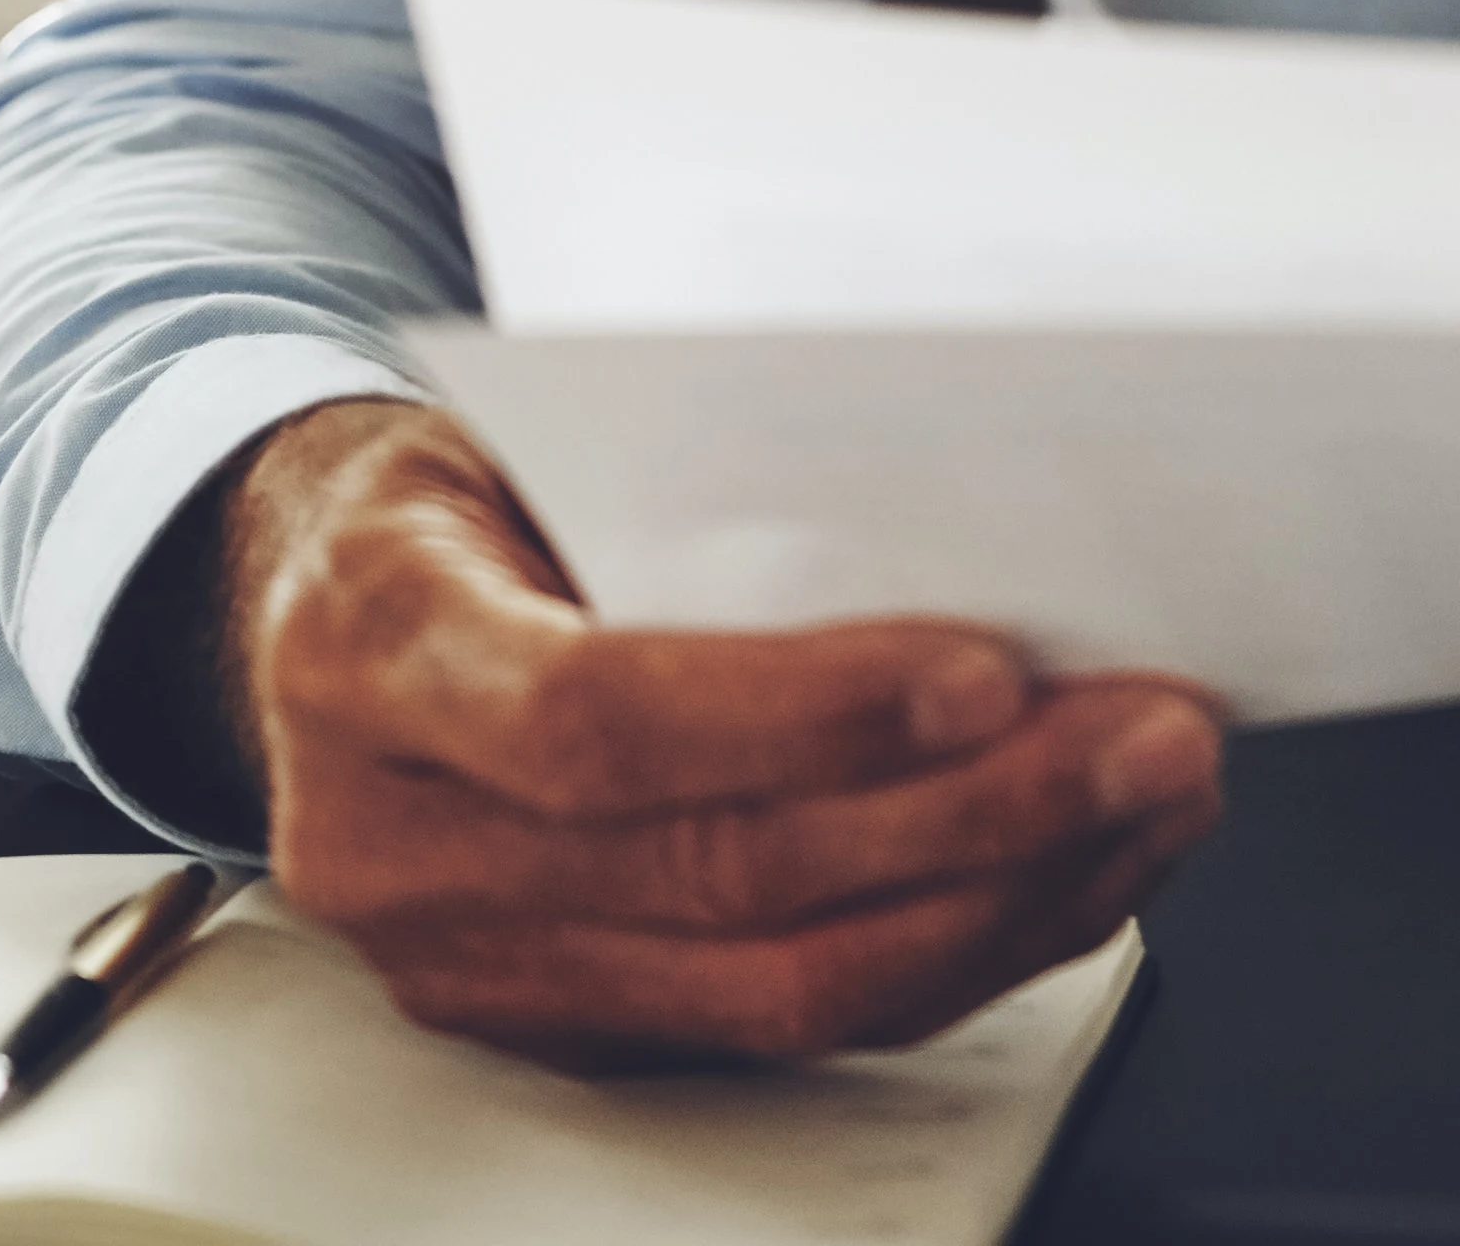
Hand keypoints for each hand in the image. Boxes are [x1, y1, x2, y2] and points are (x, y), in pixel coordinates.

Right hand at [219, 399, 1223, 1067]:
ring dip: (1001, 900)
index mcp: (370, 650)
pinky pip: (788, 1025)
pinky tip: (1066, 877)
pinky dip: (956, 952)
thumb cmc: (450, 495)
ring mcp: (473, 963)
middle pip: (722, 875)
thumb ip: (679, 476)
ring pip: (777, 988)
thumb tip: (951, 488)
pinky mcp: (562, 1027)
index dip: (802, 713)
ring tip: (1148, 801)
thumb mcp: (512, 432)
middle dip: (971, 817)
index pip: (593, 720)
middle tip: (1148, 733)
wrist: (312, 610)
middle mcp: (395, 841)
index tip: (986, 670)